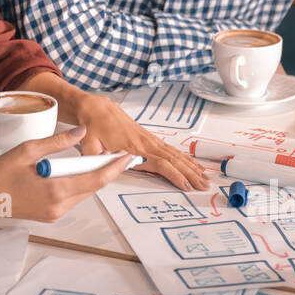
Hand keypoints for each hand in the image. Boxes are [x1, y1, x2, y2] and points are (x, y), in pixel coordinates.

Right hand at [0, 127, 135, 221]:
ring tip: (93, 160)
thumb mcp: (29, 150)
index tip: (127, 157)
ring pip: (83, 193)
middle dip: (105, 171)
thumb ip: (58, 141)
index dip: (115, 167)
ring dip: (90, 178)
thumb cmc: (1, 173)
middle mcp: (59, 206)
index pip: (96, 179)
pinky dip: (77, 185)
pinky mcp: (50, 216)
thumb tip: (81, 132)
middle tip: (113, 154)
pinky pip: (72, 199)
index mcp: (56, 189)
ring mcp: (55, 213)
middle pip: (93, 187)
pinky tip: (72, 172)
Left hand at [72, 93, 208, 191]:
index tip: (186, 186)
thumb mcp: (89, 146)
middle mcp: (145, 143)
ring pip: (175, 155)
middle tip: (205, 185)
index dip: (174, 175)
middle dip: (190, 174)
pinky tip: (192, 164)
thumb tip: (103, 171)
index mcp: (134, 147)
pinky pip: (170, 150)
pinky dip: (184, 157)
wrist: (96, 109)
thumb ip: (97, 160)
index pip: (160, 163)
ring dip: (191, 167)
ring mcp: (149, 139)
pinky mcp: (149, 138)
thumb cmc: (94, 127)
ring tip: (205, 177)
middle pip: (174, 160)